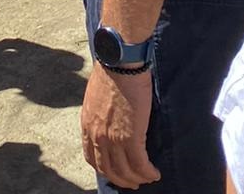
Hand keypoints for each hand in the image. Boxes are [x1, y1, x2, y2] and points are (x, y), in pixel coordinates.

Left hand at [81, 64, 158, 187]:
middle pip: (108, 170)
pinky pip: (140, 164)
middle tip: (133, 182)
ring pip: (125, 171)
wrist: (120, 62)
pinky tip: (155, 173)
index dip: (104, 169)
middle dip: (121, 179)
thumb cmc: (112, 71)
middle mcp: (97, 135)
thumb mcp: (96, 95)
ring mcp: (113, 138)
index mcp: (87, 124)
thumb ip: (99, 113)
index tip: (114, 172)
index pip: (91, 157)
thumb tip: (108, 119)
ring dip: (137, 179)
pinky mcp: (131, 137)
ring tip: (147, 178)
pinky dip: (148, 172)